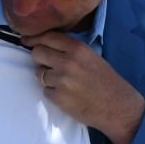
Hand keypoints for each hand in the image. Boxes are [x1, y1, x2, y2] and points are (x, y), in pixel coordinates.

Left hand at [23, 31, 144, 143]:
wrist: (117, 106)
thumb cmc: (106, 81)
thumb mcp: (91, 57)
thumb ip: (70, 50)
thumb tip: (46, 46)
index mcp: (77, 49)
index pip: (47, 37)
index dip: (34, 39)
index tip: (27, 41)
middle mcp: (67, 61)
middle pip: (37, 53)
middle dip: (39, 58)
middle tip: (48, 65)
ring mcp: (61, 80)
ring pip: (39, 73)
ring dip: (46, 78)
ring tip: (63, 83)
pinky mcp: (58, 97)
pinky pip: (45, 91)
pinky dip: (52, 93)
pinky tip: (66, 95)